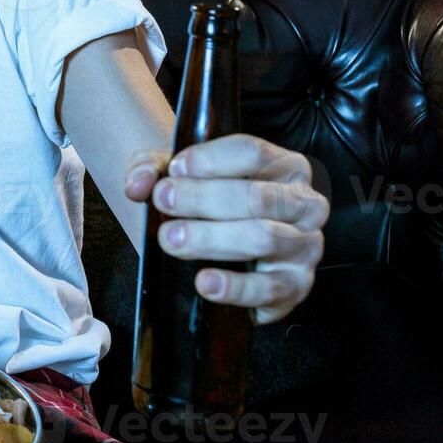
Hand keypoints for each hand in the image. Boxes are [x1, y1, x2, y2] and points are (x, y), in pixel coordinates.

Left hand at [124, 134, 328, 324]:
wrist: (232, 257)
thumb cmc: (212, 207)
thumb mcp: (183, 178)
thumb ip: (154, 169)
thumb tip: (138, 183)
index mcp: (284, 167)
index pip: (253, 153)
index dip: (210, 159)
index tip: (175, 169)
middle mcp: (304, 204)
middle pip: (257, 196)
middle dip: (204, 198)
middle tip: (164, 201)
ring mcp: (304, 246)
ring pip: (264, 238)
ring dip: (212, 238)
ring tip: (173, 239)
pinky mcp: (296, 286)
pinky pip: (269, 288)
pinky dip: (234, 286)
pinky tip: (204, 282)